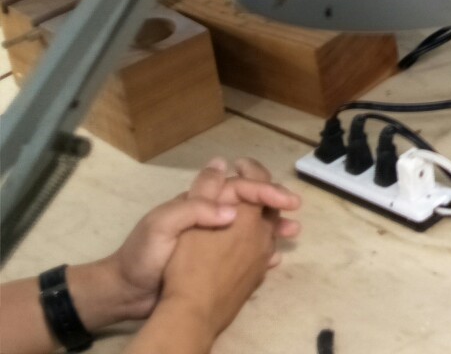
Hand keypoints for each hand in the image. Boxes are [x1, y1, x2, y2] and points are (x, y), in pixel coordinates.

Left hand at [155, 201, 280, 343]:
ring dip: (273, 227)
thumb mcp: (161, 225)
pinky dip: (262, 253)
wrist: (126, 292)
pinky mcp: (213, 261)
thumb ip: (194, 210)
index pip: (239, 187)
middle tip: (294, 212)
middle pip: (250, 202)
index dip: (265, 189)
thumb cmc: (142, 255)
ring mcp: (213, 239)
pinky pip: (244, 252)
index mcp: (199, 201)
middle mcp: (210, 215)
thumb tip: (233, 209)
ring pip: (252, 226)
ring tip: (292, 234)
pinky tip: (274, 259)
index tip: (286, 201)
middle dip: (275, 204)